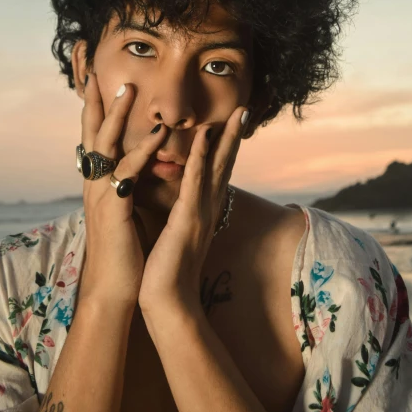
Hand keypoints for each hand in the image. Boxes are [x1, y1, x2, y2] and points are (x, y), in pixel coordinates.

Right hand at [77, 75, 167, 308]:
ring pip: (106, 145)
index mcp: (99, 185)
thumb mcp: (121, 213)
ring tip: (128, 88)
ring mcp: (101, 195)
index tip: (97, 84)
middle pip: (91, 133)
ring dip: (117, 114)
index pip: (95, 139)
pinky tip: (158, 134)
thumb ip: (123, 188)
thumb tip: (130, 172)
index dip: (95, 111)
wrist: (115, 289)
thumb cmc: (123, 252)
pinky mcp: (114, 208)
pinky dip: (142, 150)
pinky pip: (128, 171)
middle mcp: (94, 185)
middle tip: (97, 71)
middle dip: (94, 101)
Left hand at [138, 106, 247, 314]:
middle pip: (224, 165)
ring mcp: (200, 212)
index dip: (225, 147)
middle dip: (235, 136)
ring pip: (216, 168)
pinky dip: (201, 157)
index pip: (216, 172)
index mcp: (202, 211)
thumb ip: (182, 215)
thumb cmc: (167, 271)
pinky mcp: (187, 218)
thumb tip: (179, 201)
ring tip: (238, 114)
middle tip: (245, 110)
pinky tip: (204, 136)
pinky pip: (195, 182)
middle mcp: (207, 208)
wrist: (166, 302)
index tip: (233, 123)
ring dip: (226, 139)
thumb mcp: (177, 235)